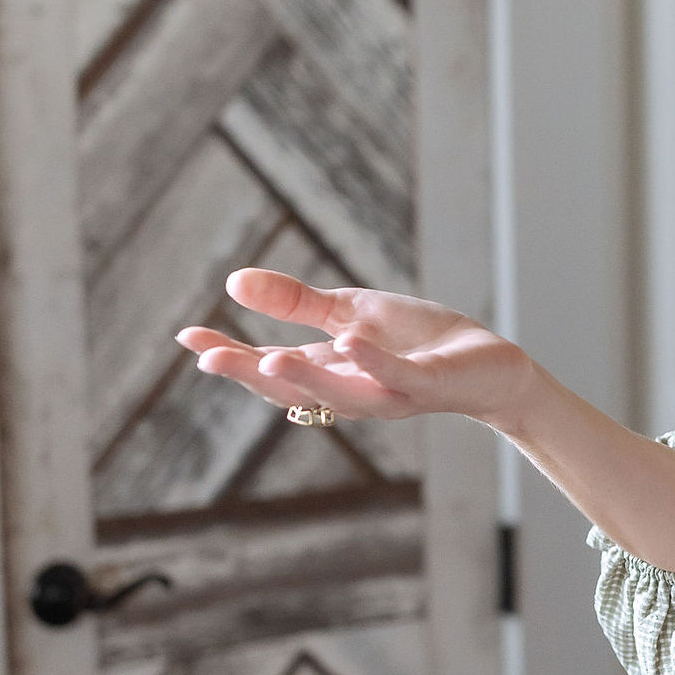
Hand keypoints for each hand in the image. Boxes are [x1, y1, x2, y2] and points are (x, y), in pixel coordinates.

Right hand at [176, 267, 533, 429]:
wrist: (487, 363)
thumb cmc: (417, 341)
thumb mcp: (349, 312)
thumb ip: (296, 304)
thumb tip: (233, 282)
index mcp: (329, 373)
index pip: (269, 370)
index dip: (228, 357)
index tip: (186, 338)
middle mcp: (352, 391)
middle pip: (293, 390)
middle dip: (251, 375)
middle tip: (209, 359)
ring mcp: (391, 391)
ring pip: (341, 392)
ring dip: (304, 376)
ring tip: (267, 357)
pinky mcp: (429, 384)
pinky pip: (396, 376)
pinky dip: (371, 361)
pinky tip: (346, 342)